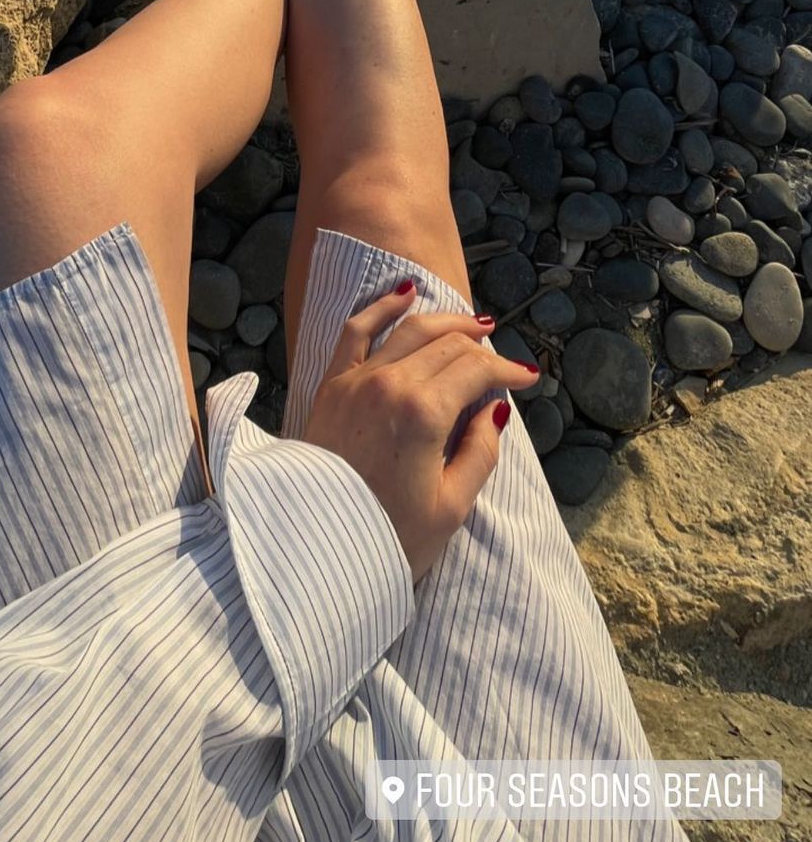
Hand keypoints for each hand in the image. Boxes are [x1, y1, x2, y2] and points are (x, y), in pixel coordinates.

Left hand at [302, 284, 536, 579]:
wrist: (315, 549)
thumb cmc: (386, 536)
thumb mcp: (451, 507)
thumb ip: (480, 452)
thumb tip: (494, 410)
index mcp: (424, 413)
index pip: (477, 370)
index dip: (507, 370)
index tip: (528, 378)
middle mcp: (390, 384)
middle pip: (447, 345)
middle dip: (481, 347)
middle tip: (500, 359)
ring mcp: (356, 380)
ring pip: (409, 329)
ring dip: (445, 321)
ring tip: (472, 323)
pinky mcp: (331, 386)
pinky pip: (356, 331)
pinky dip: (382, 306)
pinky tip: (404, 293)